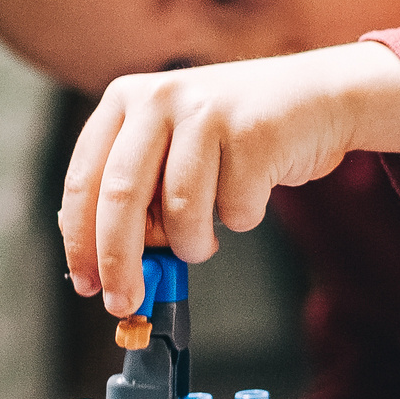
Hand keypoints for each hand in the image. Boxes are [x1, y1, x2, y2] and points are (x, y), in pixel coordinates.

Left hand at [61, 41, 399, 314]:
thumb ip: (138, 197)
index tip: (85, 283)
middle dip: (120, 262)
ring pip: (181, 210)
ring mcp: (206, 110)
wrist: (319, 97)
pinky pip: (234, 209)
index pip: (85, 179)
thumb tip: (108, 268)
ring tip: (206, 238)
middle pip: (121, 197)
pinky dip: (242, 218)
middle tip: (125, 302)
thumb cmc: (237, 136)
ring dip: (193, 243)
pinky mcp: (252, 131)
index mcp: (125, 99)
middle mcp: (159, 96)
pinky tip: (251, 192)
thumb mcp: (172, 151)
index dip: (80, 239)